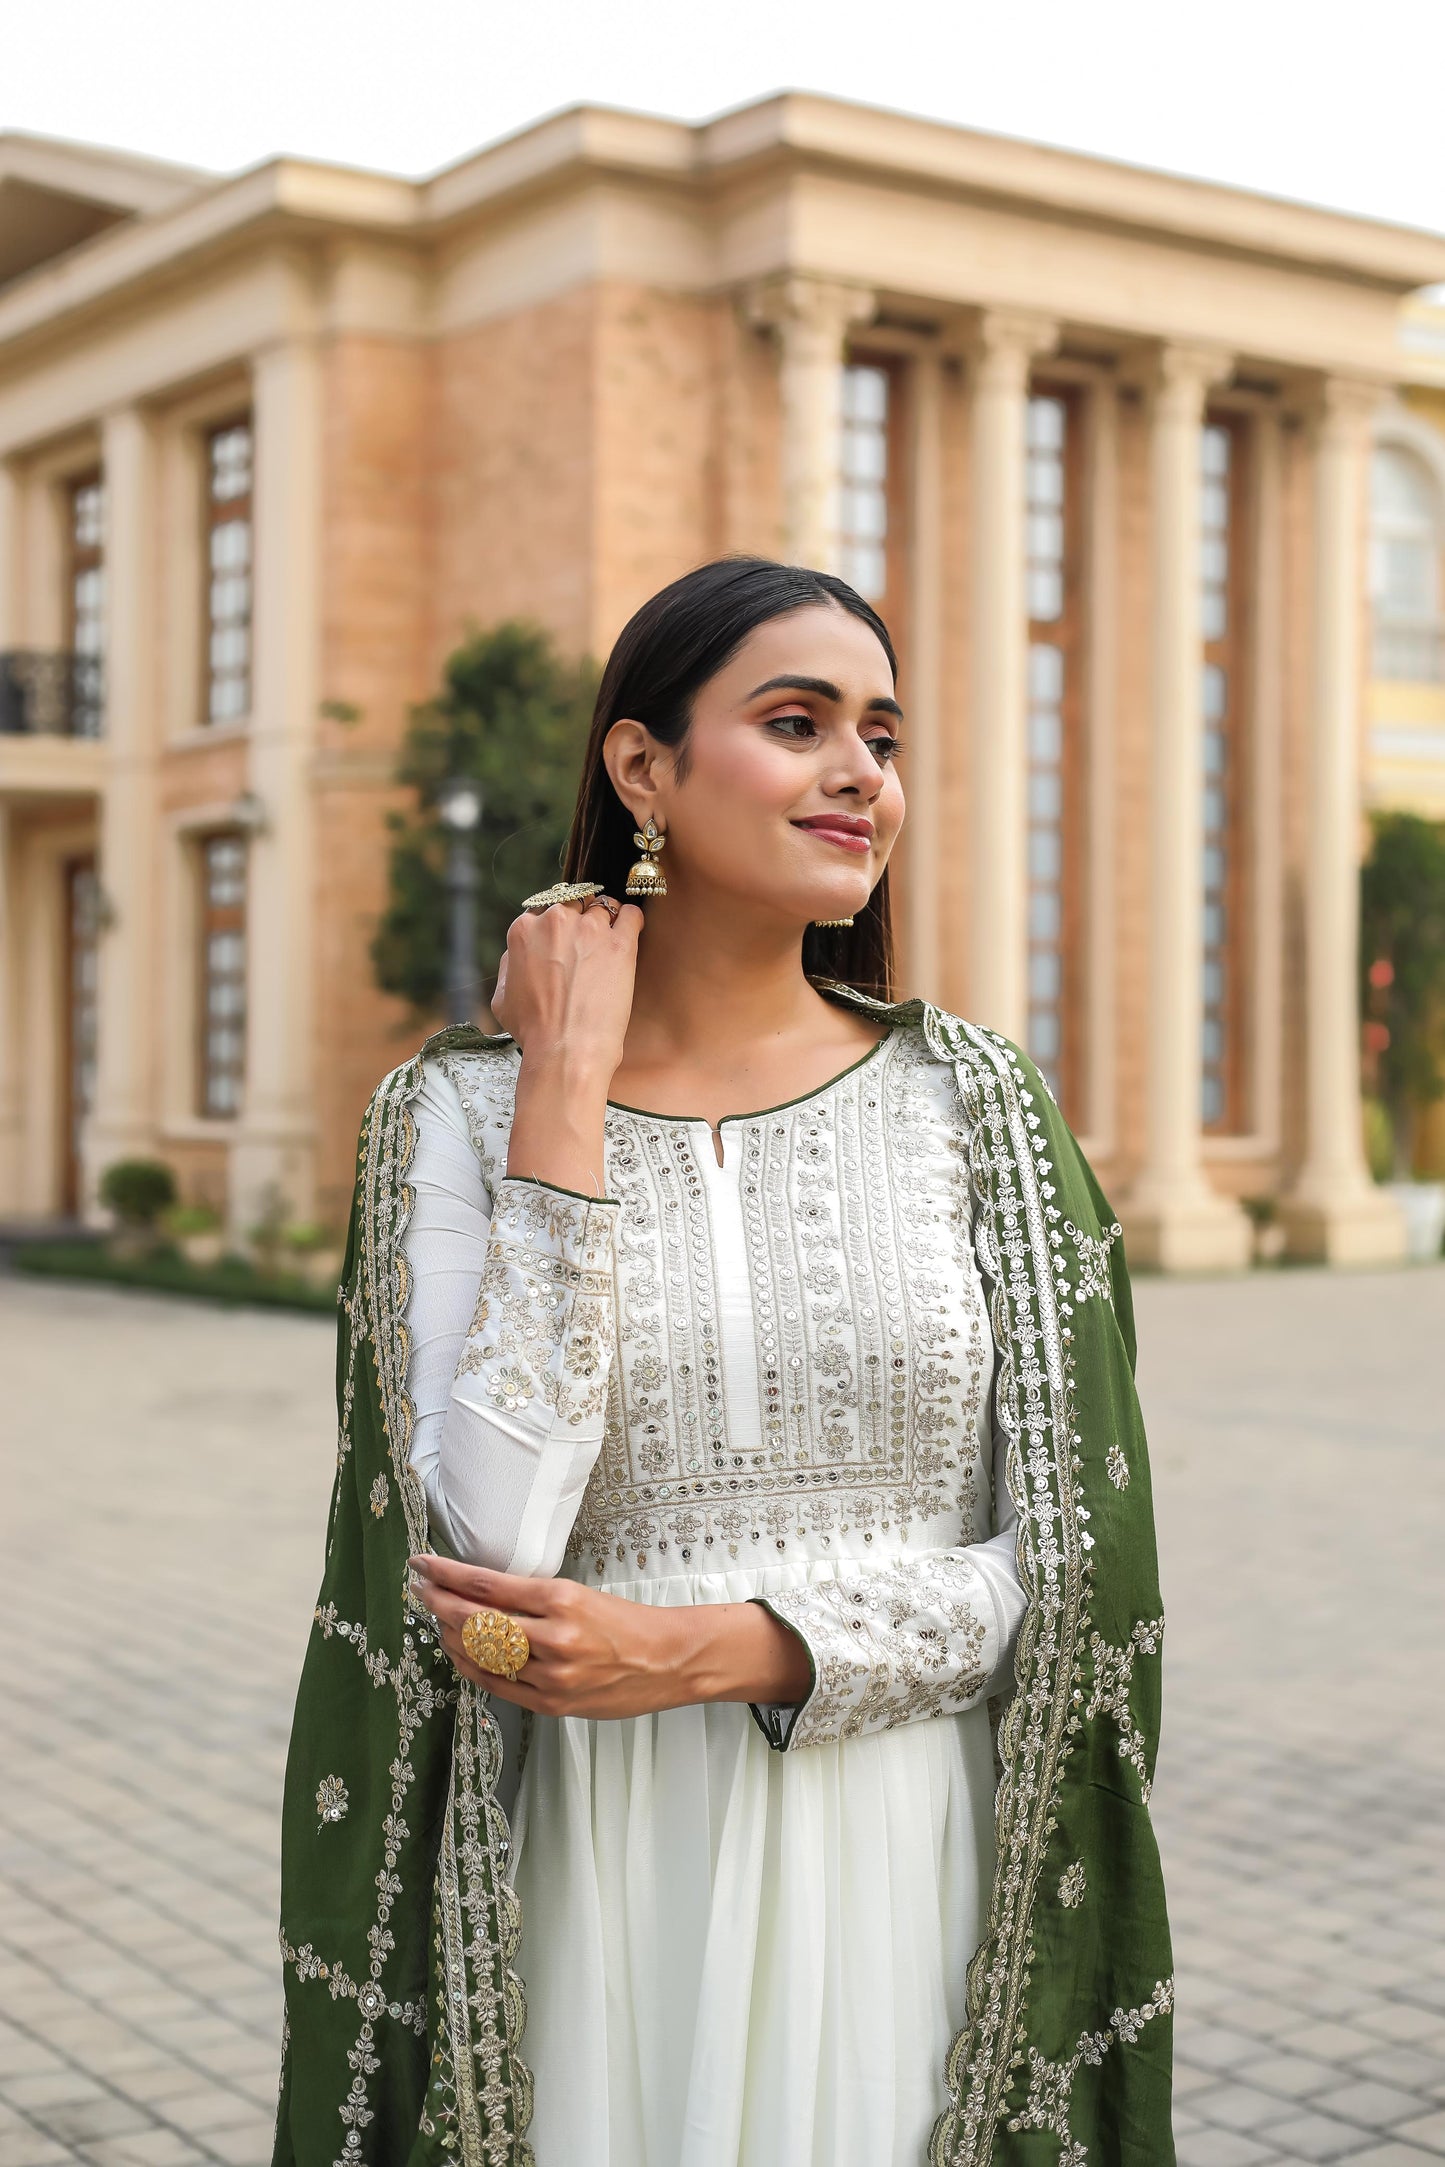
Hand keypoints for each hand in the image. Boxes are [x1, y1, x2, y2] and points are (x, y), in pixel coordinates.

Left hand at [409, 1555, 812, 1718]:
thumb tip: (480, 1594)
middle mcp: (554, 1637)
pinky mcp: (553, 1703)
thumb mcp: (580, 1595)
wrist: (669, 1660)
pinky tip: (459, 1655)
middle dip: (439, 1603)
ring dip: (451, 1637)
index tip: (423, 1565)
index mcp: (562, 1599)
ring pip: (482, 1656)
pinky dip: (472, 1669)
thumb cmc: (626, 1624)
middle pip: (475, 1621)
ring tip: (437, 1620)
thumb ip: (532, 1599)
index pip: (487, 1585)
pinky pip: (498, 1686)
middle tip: (420, 1589)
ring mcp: (552, 1675)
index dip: (447, 1575)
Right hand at [491, 893, 641, 1079]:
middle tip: (585, 945)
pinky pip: (632, 914)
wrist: (566, 1049)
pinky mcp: (621, 943)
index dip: (555, 927)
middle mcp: (556, 921)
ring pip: (602, 906)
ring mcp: (590, 929)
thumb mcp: (502, 998)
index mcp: (524, 930)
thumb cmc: (534, 1031)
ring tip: (608, 944)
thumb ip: (509, 965)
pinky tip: (629, 932)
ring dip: (605, 921)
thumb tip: (518, 955)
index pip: (543, 910)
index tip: (562, 942)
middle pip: (573, 903)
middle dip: (579, 920)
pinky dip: (631, 920)